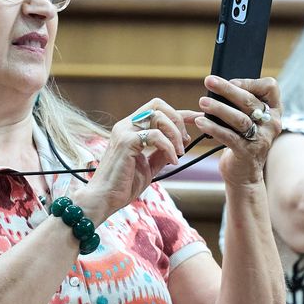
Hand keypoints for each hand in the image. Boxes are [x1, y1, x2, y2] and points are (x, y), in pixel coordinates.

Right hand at [76, 98, 191, 223]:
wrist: (105, 199)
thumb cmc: (123, 185)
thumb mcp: (149, 166)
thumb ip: (161, 153)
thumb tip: (178, 144)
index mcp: (130, 128)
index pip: (157, 110)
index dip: (180, 113)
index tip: (198, 119)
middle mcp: (126, 125)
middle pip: (158, 105)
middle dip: (178, 119)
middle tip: (185, 141)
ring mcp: (124, 131)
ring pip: (158, 116)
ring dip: (175, 134)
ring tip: (179, 153)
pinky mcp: (126, 142)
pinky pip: (155, 135)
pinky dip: (169, 147)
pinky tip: (173, 161)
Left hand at [191, 75, 280, 187]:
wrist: (244, 174)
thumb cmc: (242, 140)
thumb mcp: (247, 120)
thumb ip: (238, 104)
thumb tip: (214, 86)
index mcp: (274, 111)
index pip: (270, 87)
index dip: (251, 82)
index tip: (232, 81)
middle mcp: (271, 124)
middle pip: (249, 101)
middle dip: (227, 89)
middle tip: (209, 81)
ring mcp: (261, 139)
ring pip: (240, 119)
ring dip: (219, 108)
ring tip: (202, 102)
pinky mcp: (247, 153)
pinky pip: (229, 137)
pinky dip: (213, 128)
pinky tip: (200, 122)